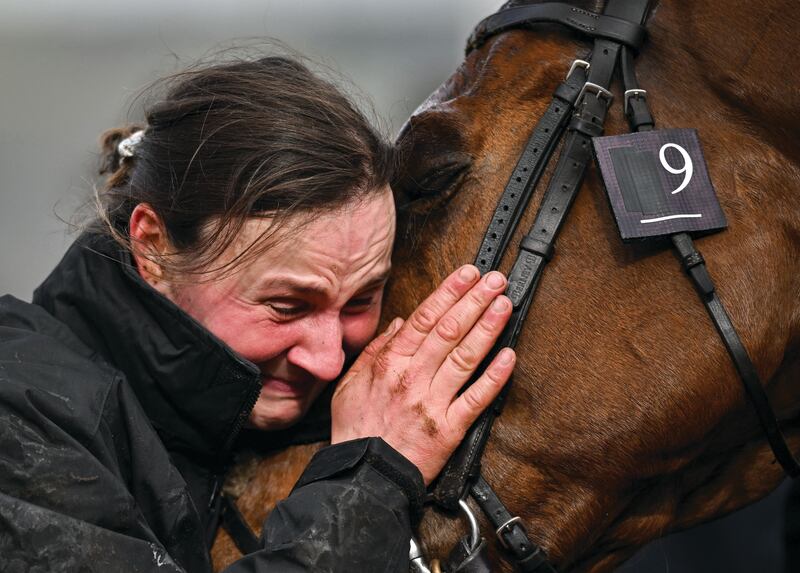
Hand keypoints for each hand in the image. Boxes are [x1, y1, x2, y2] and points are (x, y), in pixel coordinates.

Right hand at [330, 265, 514, 484]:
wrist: (365, 476)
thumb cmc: (357, 431)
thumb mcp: (351, 384)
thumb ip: (375, 351)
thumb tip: (400, 324)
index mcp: (390, 364)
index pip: (425, 319)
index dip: (449, 293)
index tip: (466, 275)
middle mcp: (412, 378)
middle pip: (449, 331)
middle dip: (474, 301)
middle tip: (494, 281)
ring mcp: (432, 402)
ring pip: (464, 357)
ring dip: (487, 328)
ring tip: (504, 306)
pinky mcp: (449, 428)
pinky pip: (476, 398)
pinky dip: (494, 377)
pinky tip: (509, 356)